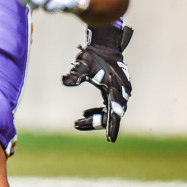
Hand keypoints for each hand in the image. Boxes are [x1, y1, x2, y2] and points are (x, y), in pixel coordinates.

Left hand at [63, 26, 132, 141]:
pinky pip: (109, 108)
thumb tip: (65, 81)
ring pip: (110, 113)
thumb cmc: (93, 56)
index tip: (109, 139)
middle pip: (112, 115)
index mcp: (115, 88)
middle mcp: (121, 93)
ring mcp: (120, 93)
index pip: (115, 112)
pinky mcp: (116, 93)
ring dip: (96, 118)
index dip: (112, 126)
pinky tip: (85, 113)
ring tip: (77, 121)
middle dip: (95, 122)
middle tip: (76, 124)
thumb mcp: (83, 63)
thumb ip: (75, 73)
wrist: (105, 47)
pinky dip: (98, 112)